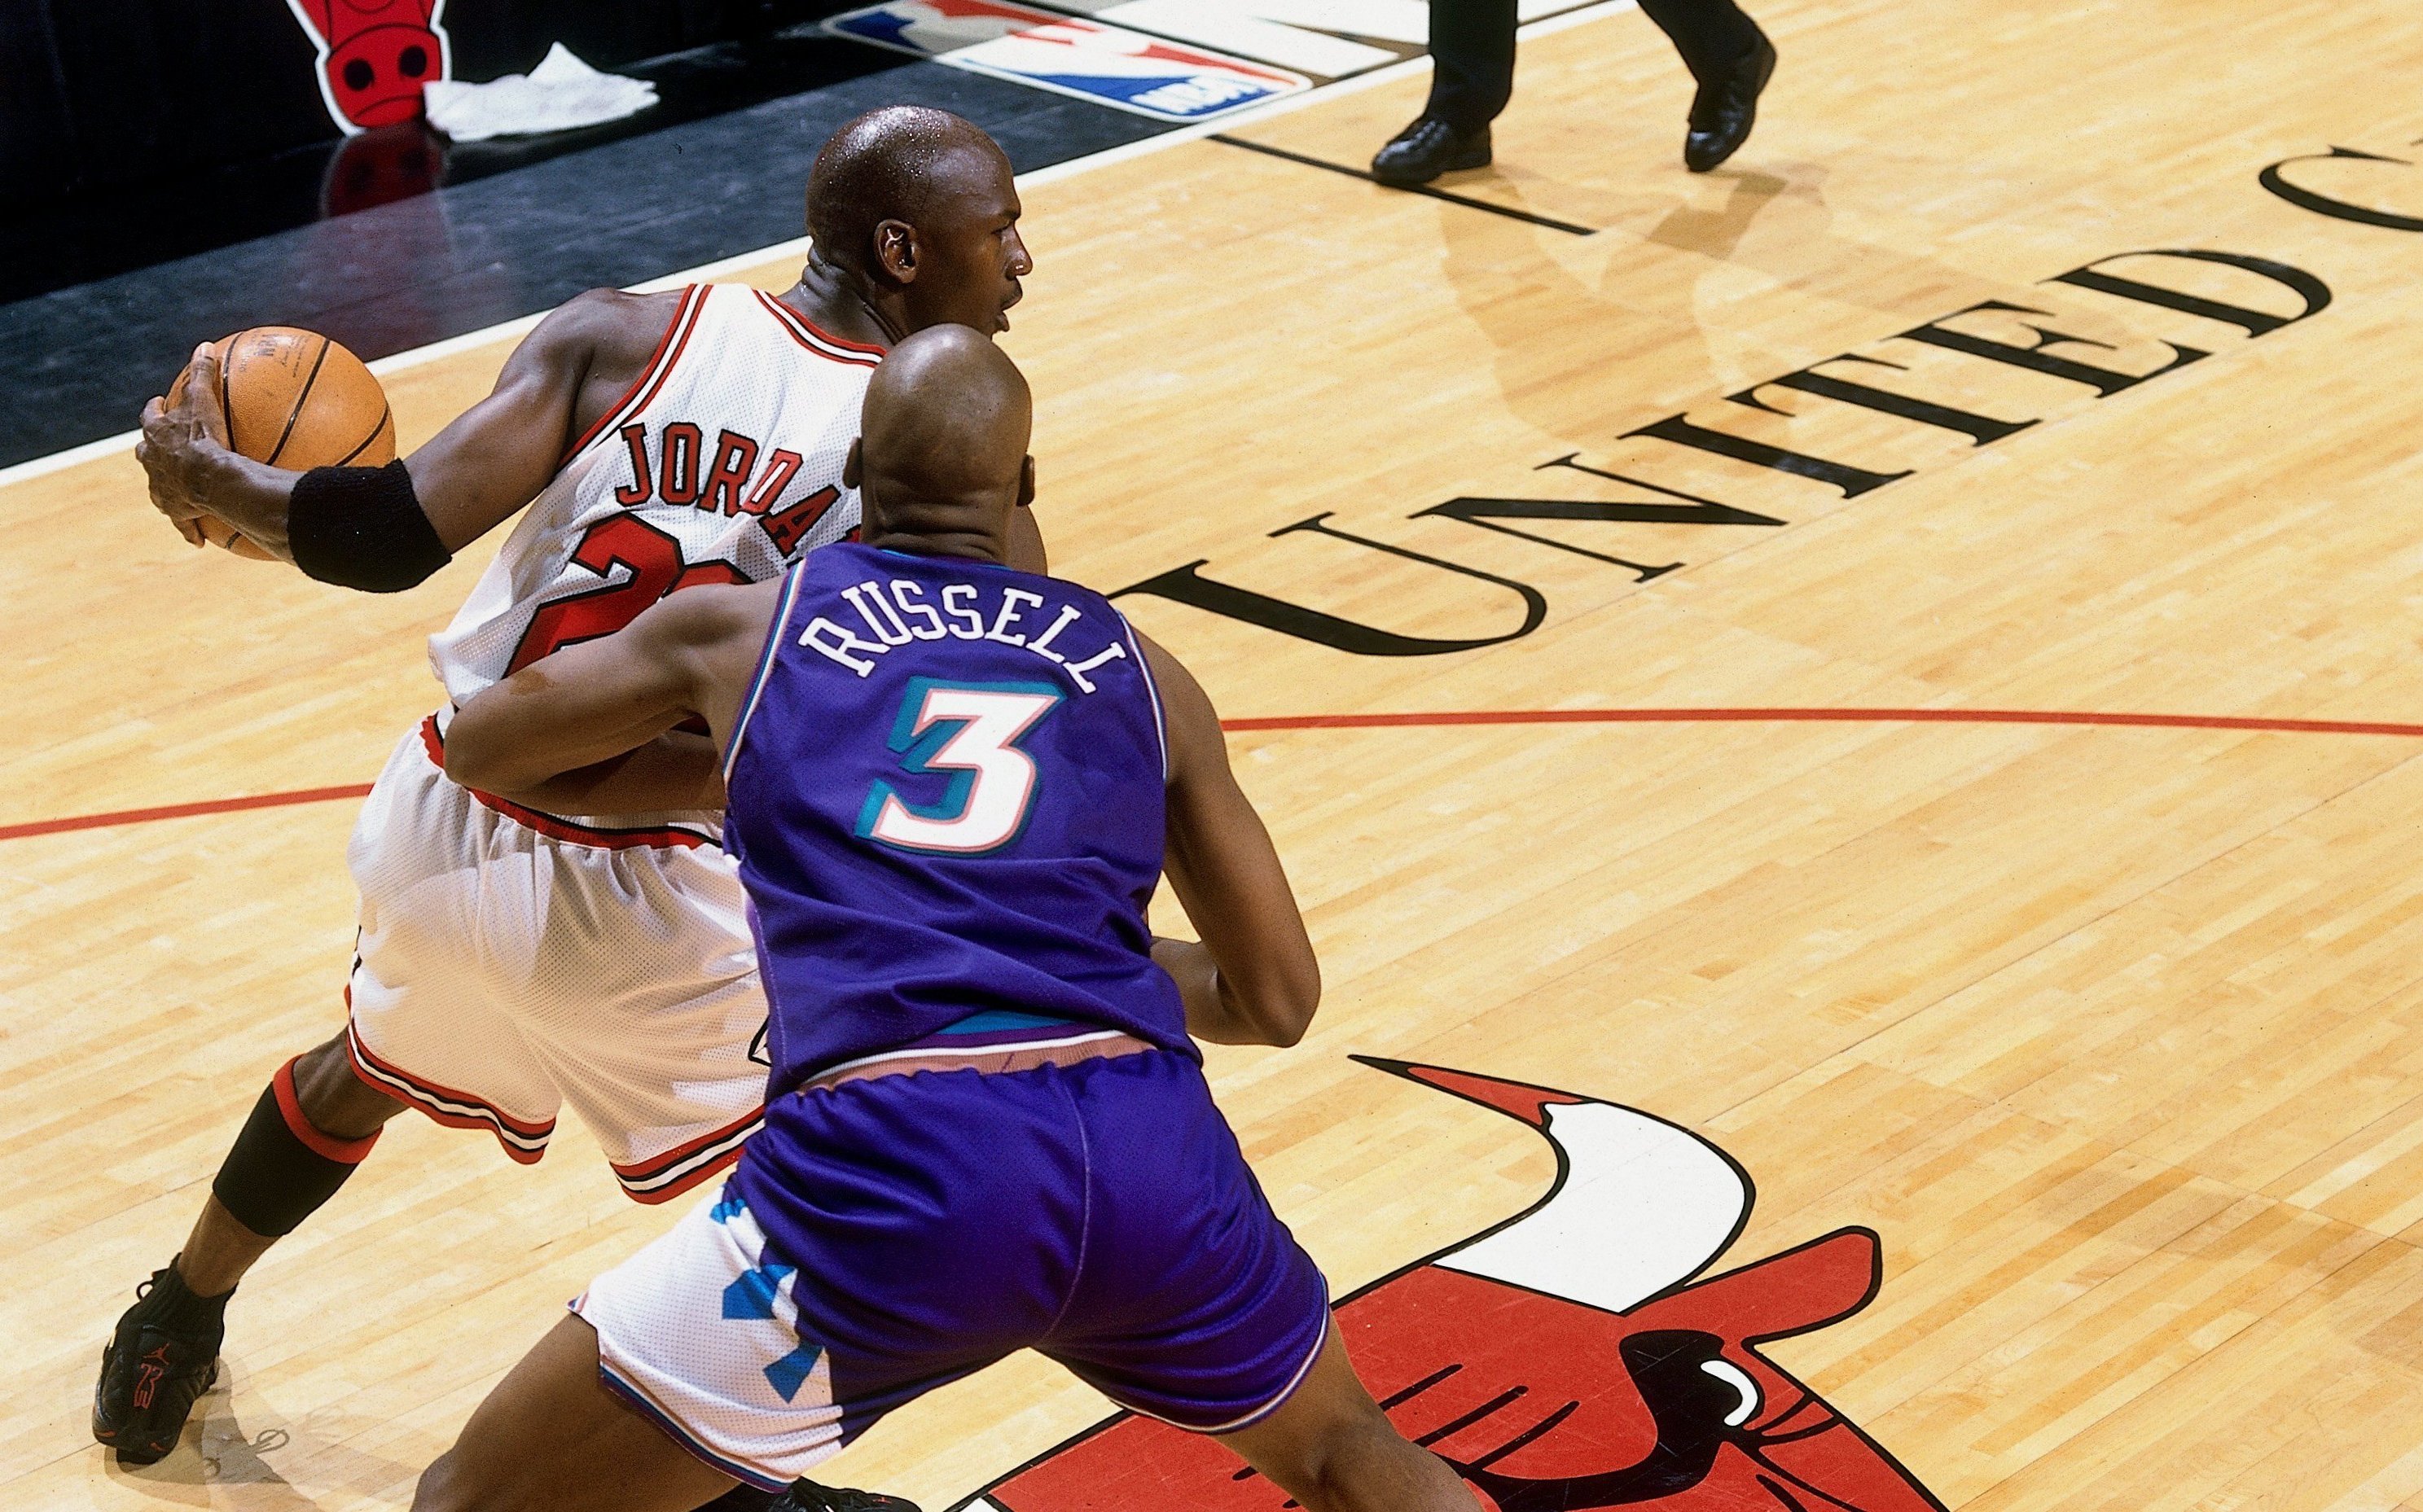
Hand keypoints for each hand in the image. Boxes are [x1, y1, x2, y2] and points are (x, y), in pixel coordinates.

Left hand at [138, 343, 232, 548]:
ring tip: (176, 491)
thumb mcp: (203, 400)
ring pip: (159, 488)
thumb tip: (204, 345)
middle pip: (145, 452)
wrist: (209, 480)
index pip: (151, 418)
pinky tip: (198, 540)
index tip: (159, 405)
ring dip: (165, 487)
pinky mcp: (176, 512)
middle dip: (151, 449)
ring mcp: (163, 490)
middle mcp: (153, 463)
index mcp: (157, 436)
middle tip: (161, 446)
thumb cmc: (203, 440)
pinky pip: (184, 523)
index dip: (155, 411)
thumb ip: (202, 372)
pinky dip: (190, 529)